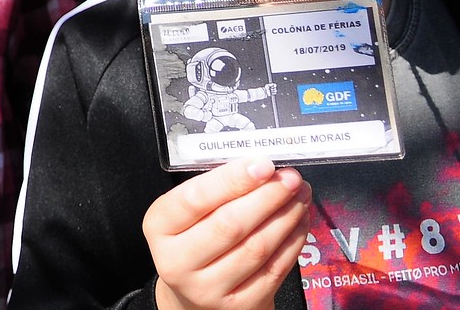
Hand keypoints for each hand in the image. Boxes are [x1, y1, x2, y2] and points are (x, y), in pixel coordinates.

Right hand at [146, 158, 310, 309]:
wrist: (193, 294)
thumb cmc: (192, 241)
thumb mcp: (185, 213)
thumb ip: (214, 191)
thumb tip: (260, 168)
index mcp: (160, 227)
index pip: (195, 198)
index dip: (233, 179)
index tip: (263, 164)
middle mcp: (178, 262)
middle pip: (230, 224)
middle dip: (267, 196)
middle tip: (289, 177)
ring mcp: (210, 289)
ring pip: (256, 247)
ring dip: (285, 216)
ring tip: (299, 195)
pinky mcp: (241, 307)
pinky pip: (274, 270)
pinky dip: (292, 241)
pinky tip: (298, 221)